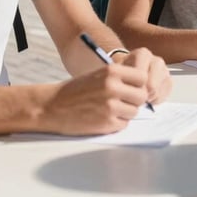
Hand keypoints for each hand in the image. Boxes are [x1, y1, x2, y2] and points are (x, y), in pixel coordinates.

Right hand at [40, 49, 169, 134]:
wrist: (52, 106)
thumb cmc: (76, 90)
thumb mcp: (99, 74)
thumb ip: (120, 78)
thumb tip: (144, 86)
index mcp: (112, 71)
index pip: (142, 77)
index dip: (139, 84)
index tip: (131, 89)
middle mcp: (113, 87)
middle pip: (141, 96)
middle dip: (134, 100)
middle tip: (123, 102)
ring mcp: (110, 106)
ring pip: (134, 112)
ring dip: (126, 113)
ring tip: (111, 110)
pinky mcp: (106, 123)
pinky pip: (123, 125)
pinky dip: (117, 123)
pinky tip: (104, 119)